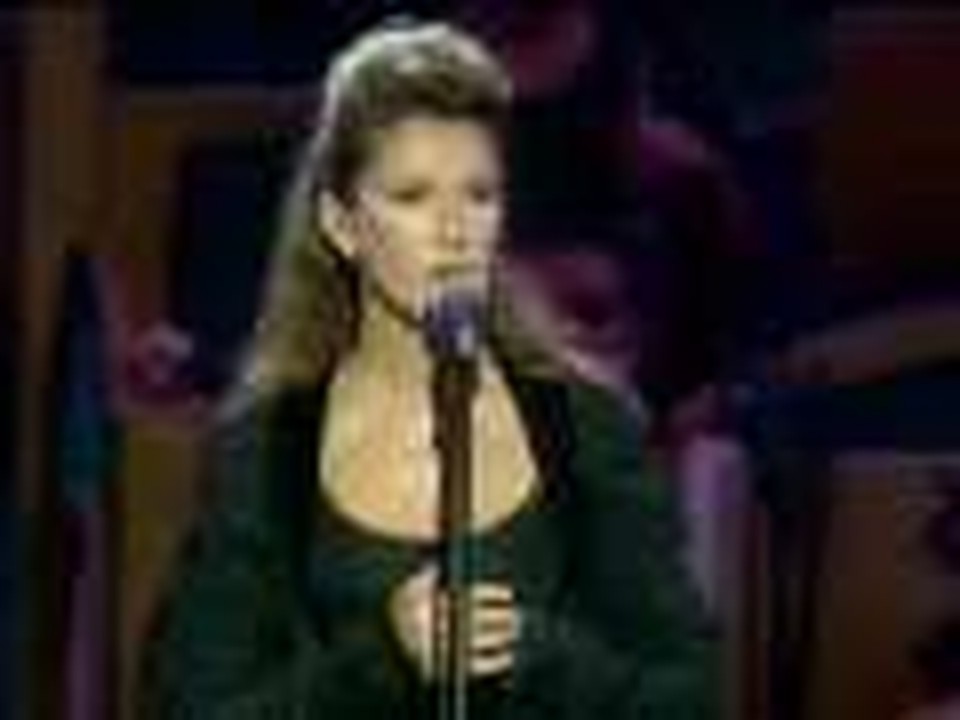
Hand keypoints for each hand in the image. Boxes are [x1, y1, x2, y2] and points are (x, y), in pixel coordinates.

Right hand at [388, 563, 519, 680]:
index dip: (494, 595)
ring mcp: (437, 647)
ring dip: (502, 636)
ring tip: (516, 630)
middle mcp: (435, 624)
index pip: (471, 596)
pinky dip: (493, 662)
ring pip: (478, 641)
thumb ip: (435, 570)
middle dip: (502, 617)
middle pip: (478, 619)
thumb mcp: (415, 582)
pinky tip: (507, 655)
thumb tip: (454, 545)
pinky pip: (472, 666)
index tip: (509, 595)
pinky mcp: (438, 669)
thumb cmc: (404, 606)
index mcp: (432, 602)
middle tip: (518, 616)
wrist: (379, 638)